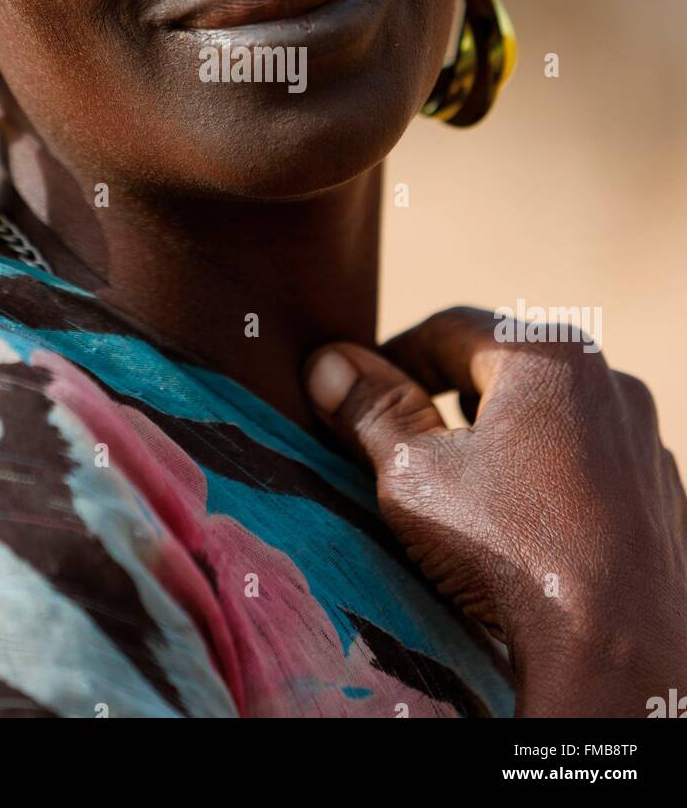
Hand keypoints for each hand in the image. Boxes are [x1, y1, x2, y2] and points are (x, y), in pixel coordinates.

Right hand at [304, 307, 686, 717]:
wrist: (616, 651)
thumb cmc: (509, 550)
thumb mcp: (415, 473)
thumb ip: (371, 410)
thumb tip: (328, 362)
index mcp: (548, 356)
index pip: (449, 329)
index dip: (392, 357)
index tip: (359, 396)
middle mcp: (609, 381)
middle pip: (503, 369)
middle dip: (446, 399)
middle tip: (400, 444)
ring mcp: (643, 439)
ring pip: (550, 417)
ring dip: (500, 438)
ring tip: (457, 489)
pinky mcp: (660, 493)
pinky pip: (588, 462)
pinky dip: (547, 476)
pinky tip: (520, 525)